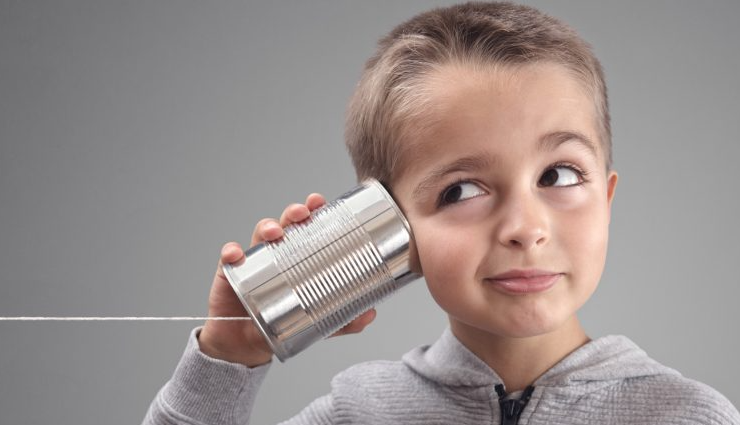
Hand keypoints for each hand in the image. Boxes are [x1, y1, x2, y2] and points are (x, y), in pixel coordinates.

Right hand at [198, 193, 376, 366]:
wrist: (248, 343)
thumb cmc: (284, 322)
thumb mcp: (319, 323)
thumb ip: (344, 321)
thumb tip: (369, 314)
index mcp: (299, 256)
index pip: (308, 227)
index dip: (313, 210)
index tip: (320, 202)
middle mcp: (278, 251)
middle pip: (286, 223)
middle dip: (294, 212)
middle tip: (302, 213)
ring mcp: (254, 259)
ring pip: (260, 233)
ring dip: (267, 226)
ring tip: (275, 233)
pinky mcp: (231, 271)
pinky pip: (229, 257)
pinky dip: (231, 252)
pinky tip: (235, 254)